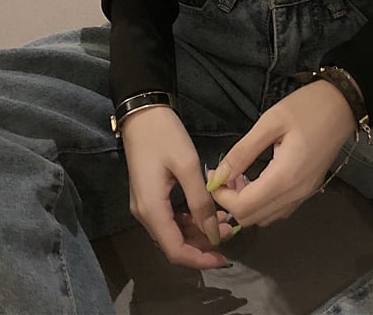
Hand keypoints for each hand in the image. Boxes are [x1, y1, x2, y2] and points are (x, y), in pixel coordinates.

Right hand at [119, 105, 236, 268]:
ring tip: (225, 221)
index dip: (200, 259)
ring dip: (197, 231)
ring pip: (173, 231)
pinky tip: (208, 210)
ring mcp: (146, 205)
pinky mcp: (150, 195)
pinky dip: (189, 219)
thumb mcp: (188, 166)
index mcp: (152, 210)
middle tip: (230, 231)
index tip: (225, 257)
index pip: (175, 250)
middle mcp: (145, 214)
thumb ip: (200, 201)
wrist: (143, 113)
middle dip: (202, 244)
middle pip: (174, 243)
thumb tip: (213, 233)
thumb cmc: (165, 137)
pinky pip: (170, 218)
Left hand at [207, 81, 355, 226]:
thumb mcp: (270, 122)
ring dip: (246, 204)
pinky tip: (258, 178)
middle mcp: (296, 194)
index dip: (222, 197)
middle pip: (252, 219)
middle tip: (226, 174)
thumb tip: (217, 176)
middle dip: (231, 201)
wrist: (343, 105)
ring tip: (240, 175)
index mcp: (285, 178)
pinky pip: (279, 209)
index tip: (214, 174)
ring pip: (265, 218)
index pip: (243, 208)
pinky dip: (262, 202)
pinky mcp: (309, 190)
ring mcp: (305, 195)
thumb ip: (243, 152)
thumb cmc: (306, 107)